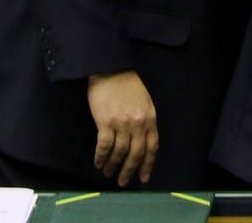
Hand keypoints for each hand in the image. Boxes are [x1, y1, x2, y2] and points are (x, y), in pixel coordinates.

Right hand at [87, 70, 158, 186]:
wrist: (111, 70)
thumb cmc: (127, 85)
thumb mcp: (145, 102)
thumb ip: (146, 120)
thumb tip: (142, 141)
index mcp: (150, 118)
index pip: (152, 147)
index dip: (148, 164)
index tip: (144, 177)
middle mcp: (138, 123)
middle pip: (136, 153)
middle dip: (130, 170)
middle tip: (123, 182)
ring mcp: (122, 123)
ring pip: (120, 153)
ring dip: (113, 166)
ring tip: (108, 174)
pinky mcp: (106, 122)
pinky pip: (105, 146)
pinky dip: (101, 157)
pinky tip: (98, 163)